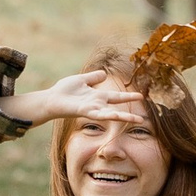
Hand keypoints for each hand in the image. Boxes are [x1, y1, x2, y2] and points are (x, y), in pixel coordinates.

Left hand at [0, 68, 146, 126]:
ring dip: (124, 117)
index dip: (128, 96)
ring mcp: (92, 109)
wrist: (51, 99)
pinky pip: (99, 113)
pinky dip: (108, 114)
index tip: (142, 96)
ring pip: (111, 114)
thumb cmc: (64, 91)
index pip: (117, 97)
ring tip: (137, 121)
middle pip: (117, 108)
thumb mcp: (82, 80)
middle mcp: (97, 104)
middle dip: (129, 114)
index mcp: (98, 96)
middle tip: (143, 119)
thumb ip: (93, 78)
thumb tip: (104, 74)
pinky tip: (116, 115)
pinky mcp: (85, 111)